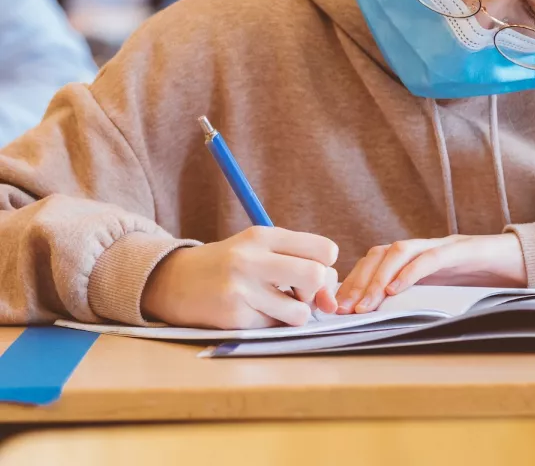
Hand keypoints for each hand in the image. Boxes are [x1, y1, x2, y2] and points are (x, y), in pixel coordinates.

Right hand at [142, 227, 338, 328]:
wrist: (174, 280)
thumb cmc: (230, 265)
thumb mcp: (260, 250)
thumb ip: (299, 263)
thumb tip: (332, 300)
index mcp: (263, 235)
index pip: (323, 248)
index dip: (326, 265)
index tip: (311, 271)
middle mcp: (252, 257)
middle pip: (315, 275)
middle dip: (315, 291)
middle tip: (299, 293)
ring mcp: (241, 288)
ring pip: (300, 312)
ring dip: (294, 314)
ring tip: (275, 306)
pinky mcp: (232, 316)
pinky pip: (273, 327)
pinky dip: (271, 324)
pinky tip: (253, 312)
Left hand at [336, 233, 526, 314]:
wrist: (526, 262)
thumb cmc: (486, 280)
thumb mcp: (447, 291)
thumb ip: (420, 298)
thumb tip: (384, 323)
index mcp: (418, 257)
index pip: (376, 261)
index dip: (354, 280)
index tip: (336, 307)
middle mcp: (426, 247)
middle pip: (381, 254)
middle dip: (358, 280)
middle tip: (344, 309)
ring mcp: (444, 245)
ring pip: (401, 251)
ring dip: (378, 277)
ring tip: (365, 304)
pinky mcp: (464, 250)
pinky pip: (432, 257)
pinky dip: (411, 272)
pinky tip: (396, 290)